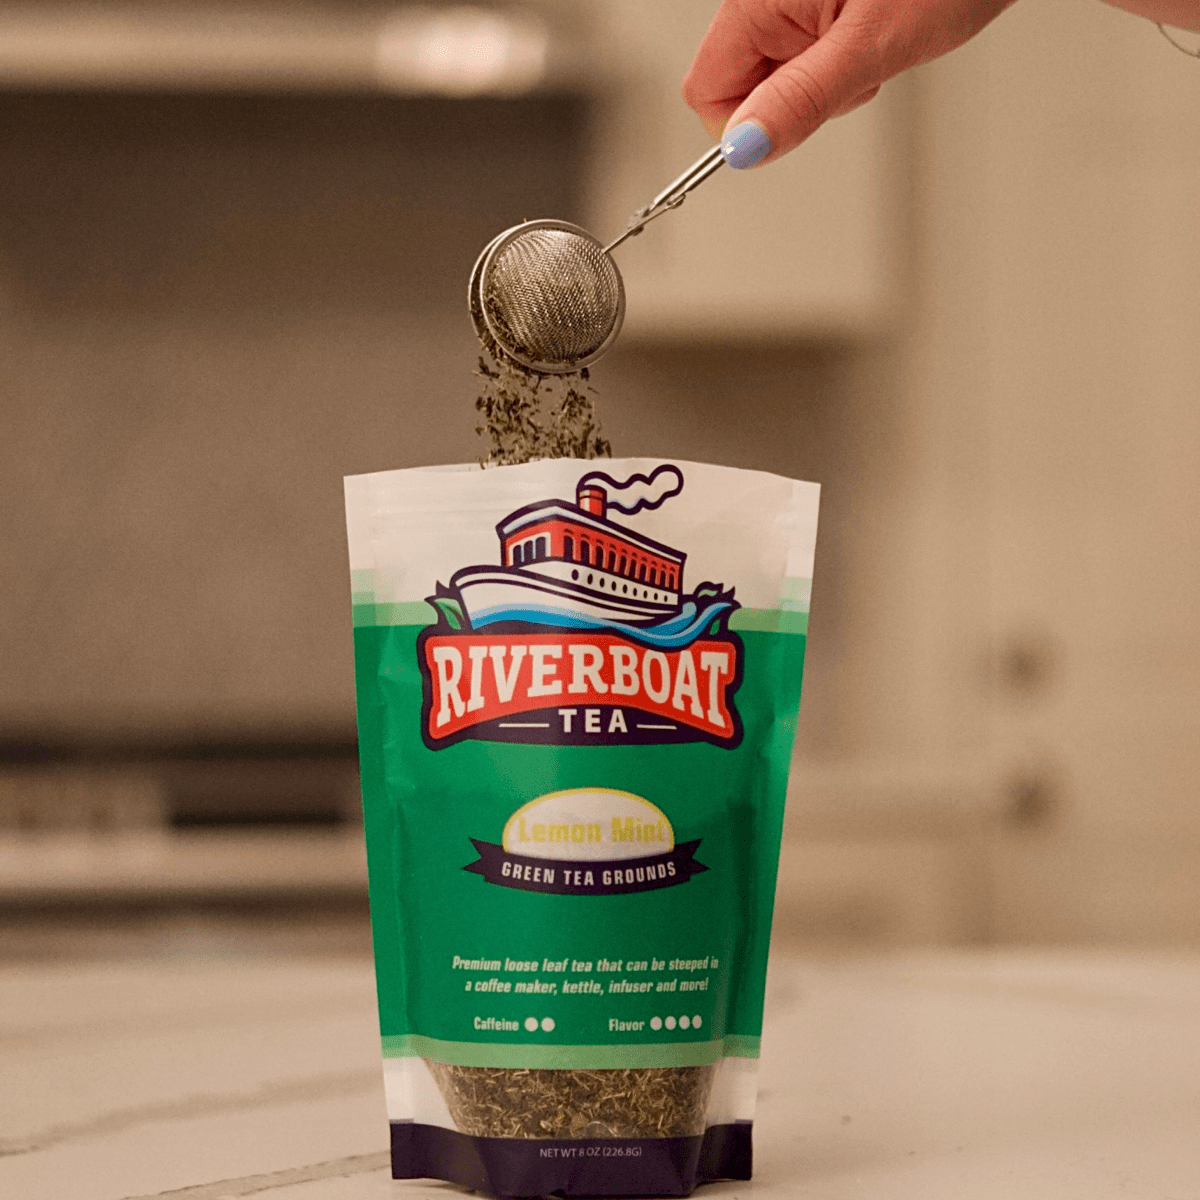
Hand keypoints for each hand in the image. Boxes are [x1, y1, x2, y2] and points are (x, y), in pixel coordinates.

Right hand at [684, 0, 1016, 166]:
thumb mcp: (872, 46)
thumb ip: (799, 100)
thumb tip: (742, 147)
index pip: (706, 89)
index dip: (747, 122)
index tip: (795, 121)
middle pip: (742, 85)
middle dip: (795, 99)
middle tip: (851, 71)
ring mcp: (793, 0)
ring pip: (779, 76)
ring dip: (824, 83)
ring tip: (872, 47)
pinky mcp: (819, 5)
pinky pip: (809, 56)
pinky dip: (841, 63)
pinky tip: (873, 38)